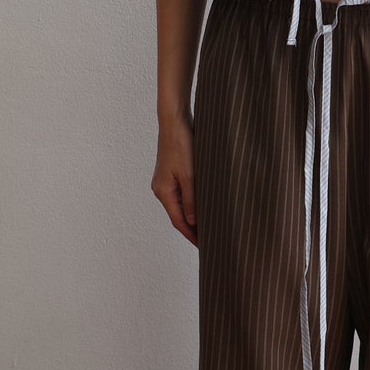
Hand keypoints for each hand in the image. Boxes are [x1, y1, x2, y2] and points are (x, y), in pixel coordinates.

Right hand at [153, 112, 198, 246]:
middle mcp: (160, 189)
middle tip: (208, 242)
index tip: (203, 246)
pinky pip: (180, 195)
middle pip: (178, 215)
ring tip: (207, 228)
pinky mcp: (169, 174)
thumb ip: (192, 199)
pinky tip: (200, 207)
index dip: (191, 235)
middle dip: (192, 229)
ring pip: (179, 205)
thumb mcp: (191, 175)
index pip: (178, 221)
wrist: (174, 123)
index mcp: (163, 192)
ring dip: (192, 217)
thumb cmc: (182, 145)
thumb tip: (193, 222)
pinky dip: (190, 204)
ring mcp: (164, 182)